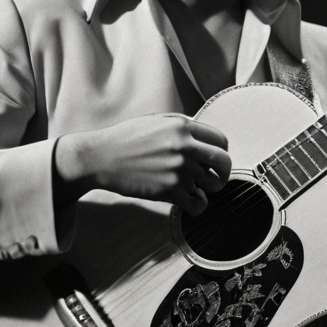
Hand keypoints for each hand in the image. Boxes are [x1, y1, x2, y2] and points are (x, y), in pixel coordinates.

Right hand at [54, 113, 231, 215]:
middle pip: (224, 162)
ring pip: (213, 185)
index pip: (221, 141)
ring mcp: (179, 170)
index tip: (212, 159)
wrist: (101, 157)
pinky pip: (198, 205)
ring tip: (195, 188)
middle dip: (222, 172)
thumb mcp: (156, 120)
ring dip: (207, 189)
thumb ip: (182, 126)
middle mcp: (185, 147)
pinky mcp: (170, 191)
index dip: (220, 151)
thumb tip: (203, 137)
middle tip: (213, 176)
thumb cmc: (126, 138)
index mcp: (183, 126)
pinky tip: (188, 201)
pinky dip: (198, 205)